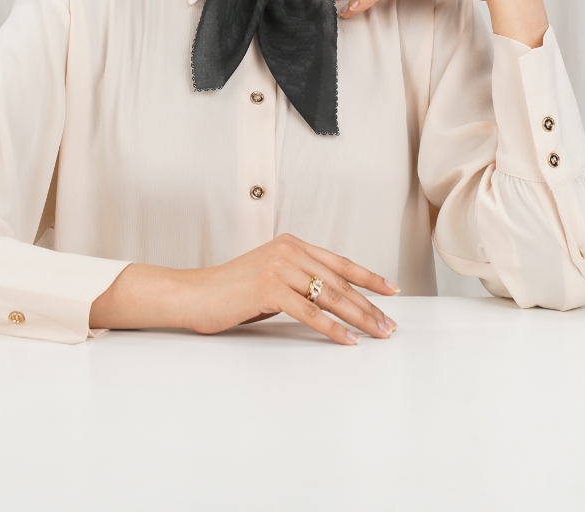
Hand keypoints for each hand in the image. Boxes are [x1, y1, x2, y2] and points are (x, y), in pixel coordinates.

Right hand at [89, 234, 399, 344]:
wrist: (193, 293)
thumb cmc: (230, 291)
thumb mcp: (270, 277)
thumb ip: (298, 279)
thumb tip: (331, 299)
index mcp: (291, 244)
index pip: (339, 262)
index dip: (368, 277)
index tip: (391, 290)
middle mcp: (288, 250)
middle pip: (339, 281)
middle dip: (369, 305)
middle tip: (389, 325)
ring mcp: (278, 267)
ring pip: (329, 296)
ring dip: (358, 317)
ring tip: (377, 333)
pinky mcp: (268, 288)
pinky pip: (309, 312)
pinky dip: (331, 328)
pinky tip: (347, 340)